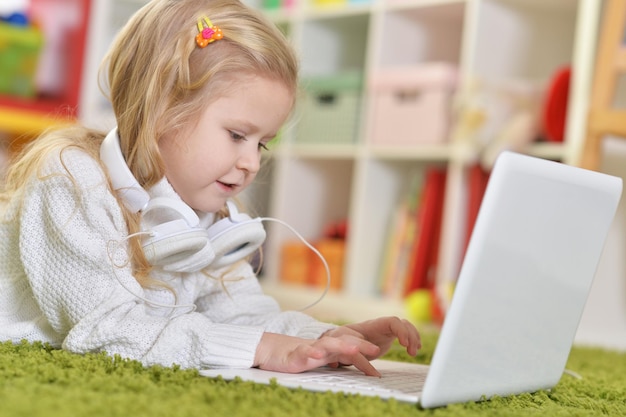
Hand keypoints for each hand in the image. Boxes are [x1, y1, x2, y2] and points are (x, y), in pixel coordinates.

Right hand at [253, 332, 381, 375]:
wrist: (275, 351)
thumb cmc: (302, 357)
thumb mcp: (324, 362)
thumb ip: (340, 363)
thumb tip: (362, 373)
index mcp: (333, 350)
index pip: (353, 353)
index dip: (366, 361)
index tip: (378, 375)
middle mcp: (324, 347)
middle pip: (346, 342)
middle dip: (361, 346)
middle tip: (377, 350)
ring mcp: (311, 348)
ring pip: (329, 344)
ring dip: (342, 345)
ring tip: (354, 349)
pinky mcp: (297, 353)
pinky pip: (305, 351)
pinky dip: (312, 351)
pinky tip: (318, 353)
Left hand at [324, 316, 420, 359]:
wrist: (342, 338)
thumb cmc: (344, 341)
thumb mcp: (347, 347)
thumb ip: (353, 353)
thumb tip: (352, 365)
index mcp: (373, 325)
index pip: (392, 322)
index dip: (401, 331)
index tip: (404, 344)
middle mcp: (382, 325)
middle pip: (402, 323)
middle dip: (411, 336)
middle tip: (412, 352)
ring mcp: (387, 329)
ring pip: (406, 327)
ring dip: (413, 338)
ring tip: (414, 352)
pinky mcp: (389, 336)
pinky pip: (405, 333)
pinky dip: (412, 339)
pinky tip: (415, 348)